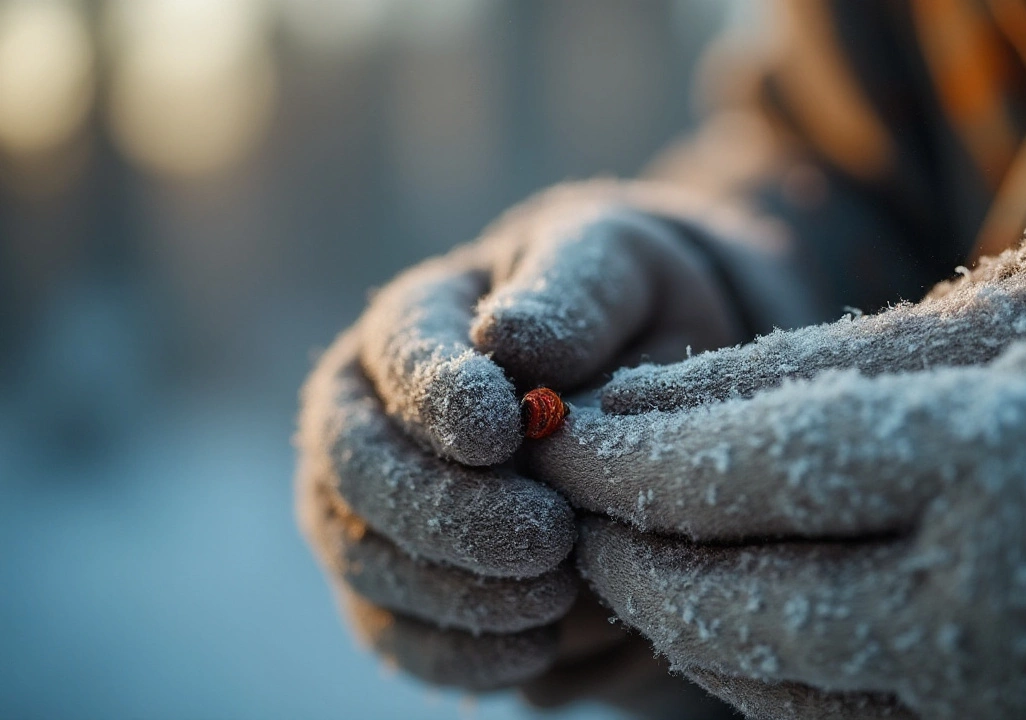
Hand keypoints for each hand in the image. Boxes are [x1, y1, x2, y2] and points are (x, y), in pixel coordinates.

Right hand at [295, 180, 816, 694]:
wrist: (646, 372)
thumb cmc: (628, 308)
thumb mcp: (620, 271)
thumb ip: (570, 297)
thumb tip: (507, 338)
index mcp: (417, 319)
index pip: (398, 355)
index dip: (435, 400)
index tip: (501, 434)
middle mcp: (370, 415)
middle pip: (355, 472)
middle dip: (444, 514)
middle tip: (545, 540)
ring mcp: (372, 505)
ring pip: (364, 564)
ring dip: (452, 595)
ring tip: (554, 598)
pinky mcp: (401, 584)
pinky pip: (396, 637)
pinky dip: (455, 657)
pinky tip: (532, 652)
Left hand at [531, 313, 1025, 718]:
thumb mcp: (947, 337)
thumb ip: (782, 376)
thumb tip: (625, 407)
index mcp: (998, 470)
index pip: (754, 470)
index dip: (630, 452)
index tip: (558, 426)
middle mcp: (993, 616)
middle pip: (734, 597)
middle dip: (624, 545)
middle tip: (566, 495)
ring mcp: (988, 708)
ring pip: (757, 673)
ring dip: (667, 607)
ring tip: (620, 540)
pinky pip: (809, 711)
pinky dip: (741, 653)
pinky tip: (706, 595)